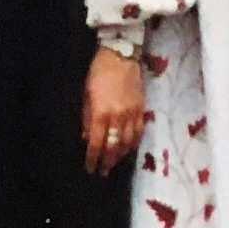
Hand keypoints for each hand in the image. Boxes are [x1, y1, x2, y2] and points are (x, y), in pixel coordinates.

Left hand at [82, 46, 145, 175]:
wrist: (121, 56)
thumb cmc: (98, 73)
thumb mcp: (86, 94)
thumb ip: (87, 118)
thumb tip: (87, 137)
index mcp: (101, 113)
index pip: (96, 143)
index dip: (93, 158)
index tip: (90, 168)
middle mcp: (118, 116)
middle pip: (113, 146)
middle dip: (107, 161)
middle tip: (103, 171)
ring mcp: (132, 114)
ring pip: (128, 142)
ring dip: (120, 155)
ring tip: (114, 163)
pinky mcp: (142, 109)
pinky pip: (139, 132)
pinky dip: (133, 143)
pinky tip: (128, 149)